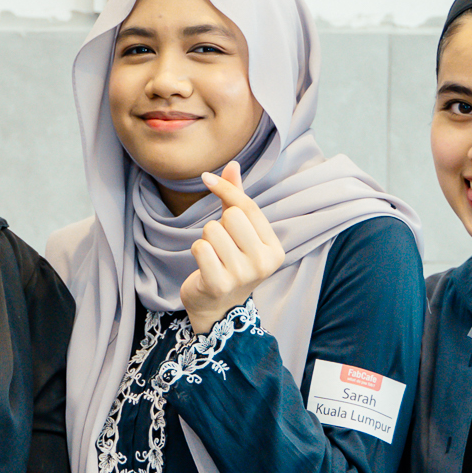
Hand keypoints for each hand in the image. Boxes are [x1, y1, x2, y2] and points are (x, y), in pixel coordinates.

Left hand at [180, 164, 286, 335]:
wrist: (217, 308)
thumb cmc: (229, 262)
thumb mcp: (239, 232)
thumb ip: (236, 199)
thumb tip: (233, 164)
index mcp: (274, 249)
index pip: (249, 207)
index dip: (226, 189)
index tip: (206, 178)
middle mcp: (263, 263)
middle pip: (231, 216)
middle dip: (218, 224)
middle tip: (221, 244)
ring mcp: (243, 275)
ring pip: (212, 230)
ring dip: (206, 239)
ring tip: (213, 256)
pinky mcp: (219, 283)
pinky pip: (200, 247)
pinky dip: (197, 251)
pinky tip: (204, 265)